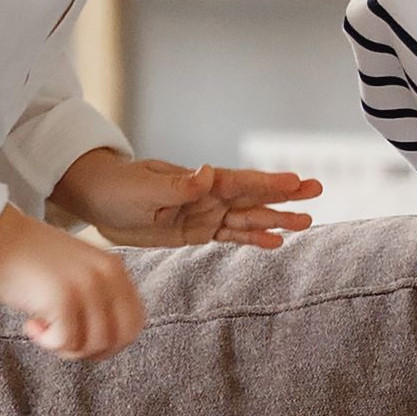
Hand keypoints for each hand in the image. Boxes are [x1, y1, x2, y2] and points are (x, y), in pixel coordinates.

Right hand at [0, 205, 143, 358]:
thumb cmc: (31, 259)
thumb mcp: (80, 269)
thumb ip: (100, 295)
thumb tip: (106, 342)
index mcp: (115, 269)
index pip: (135, 322)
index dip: (113, 341)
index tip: (86, 340)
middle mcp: (107, 277)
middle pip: (120, 339)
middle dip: (93, 351)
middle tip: (64, 341)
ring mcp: (87, 288)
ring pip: (94, 345)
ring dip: (65, 347)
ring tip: (43, 328)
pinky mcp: (63, 299)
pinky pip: (65, 342)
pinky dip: (46, 342)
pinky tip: (30, 324)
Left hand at [51, 146, 319, 252]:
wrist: (98, 200)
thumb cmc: (118, 187)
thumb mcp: (144, 189)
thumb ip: (177, 185)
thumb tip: (205, 172)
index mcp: (198, 181)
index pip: (240, 182)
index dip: (268, 182)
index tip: (297, 180)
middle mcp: (208, 196)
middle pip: (253, 196)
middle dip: (284, 195)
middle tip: (318, 190)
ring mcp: (205, 214)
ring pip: (248, 218)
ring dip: (276, 219)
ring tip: (307, 222)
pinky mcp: (197, 232)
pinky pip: (230, 236)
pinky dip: (252, 239)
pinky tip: (275, 243)